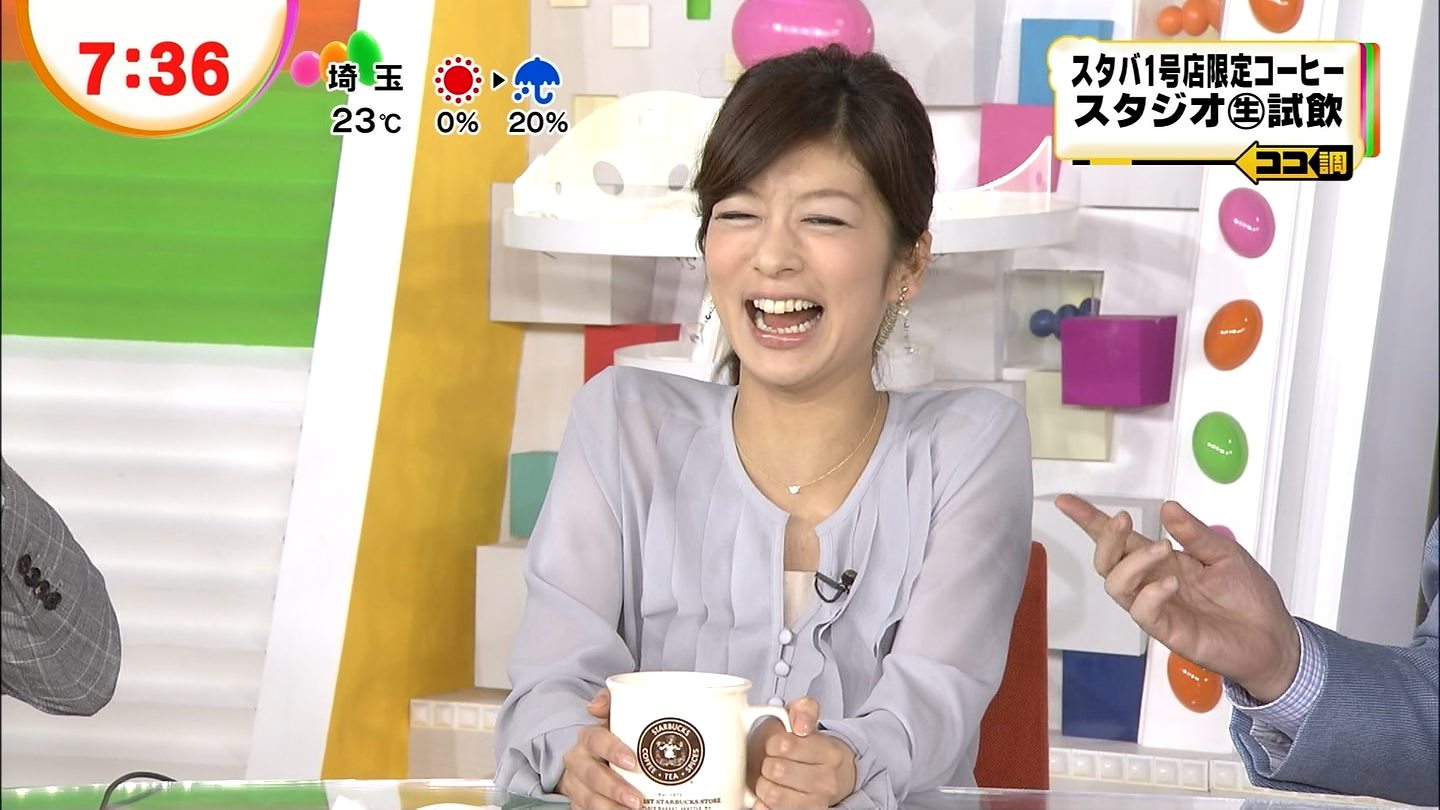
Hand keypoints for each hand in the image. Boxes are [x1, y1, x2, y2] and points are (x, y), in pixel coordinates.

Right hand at [557, 689, 645, 809]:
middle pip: (592, 776)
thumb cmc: (609, 737)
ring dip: (611, 808)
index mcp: (587, 739)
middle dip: (615, 789)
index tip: (632, 761)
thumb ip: (609, 701)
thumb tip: (596, 704)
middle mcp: (578, 762)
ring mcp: (576, 785)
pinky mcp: (578, 804)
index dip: (612, 750)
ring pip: (589, 799)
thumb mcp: (612, 715)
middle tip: (637, 800)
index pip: (596, 741)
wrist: (587, 758)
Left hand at [748, 697, 857, 809]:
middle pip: (776, 770)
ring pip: (772, 794)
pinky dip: (763, 803)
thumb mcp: (806, 719)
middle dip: (768, 763)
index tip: (777, 744)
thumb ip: (804, 709)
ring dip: (764, 784)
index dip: (773, 742)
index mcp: (830, 753)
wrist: (827, 775)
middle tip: (774, 761)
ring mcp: (816, 803)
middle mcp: (827, 782)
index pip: (784, 745)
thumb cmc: (808, 746)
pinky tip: (770, 793)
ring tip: (771, 778)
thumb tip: (801, 725)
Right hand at [1055, 495, 1301, 701]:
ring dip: (1132, 562)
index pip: (1119, 540)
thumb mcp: (1226, 554)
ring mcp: (1157, 608)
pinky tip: (1170, 582)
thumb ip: (1195, 534)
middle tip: (1123, 520)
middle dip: (1105, 537)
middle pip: (1106, 561)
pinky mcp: (1168, 631)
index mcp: (1162, 561)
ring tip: (1163, 549)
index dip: (1090, 521)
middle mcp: (1151, 583)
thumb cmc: (1249, 598)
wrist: (1274, 639)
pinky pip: (1142, 612)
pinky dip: (1151, 592)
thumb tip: (1167, 507)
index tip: (1065, 502)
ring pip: (1116, 585)